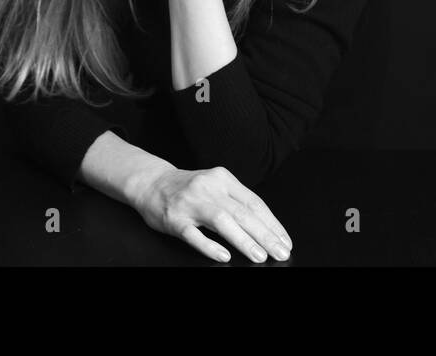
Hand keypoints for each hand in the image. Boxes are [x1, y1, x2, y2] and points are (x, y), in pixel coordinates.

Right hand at [132, 165, 292, 263]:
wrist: (150, 182)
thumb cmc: (188, 188)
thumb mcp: (215, 185)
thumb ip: (236, 201)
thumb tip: (266, 227)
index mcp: (223, 179)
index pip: (254, 202)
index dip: (272, 223)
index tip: (285, 241)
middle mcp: (209, 188)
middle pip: (242, 212)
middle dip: (265, 235)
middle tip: (281, 252)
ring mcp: (191, 203)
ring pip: (222, 221)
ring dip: (244, 240)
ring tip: (260, 256)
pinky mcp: (174, 219)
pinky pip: (194, 235)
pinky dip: (210, 246)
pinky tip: (224, 256)